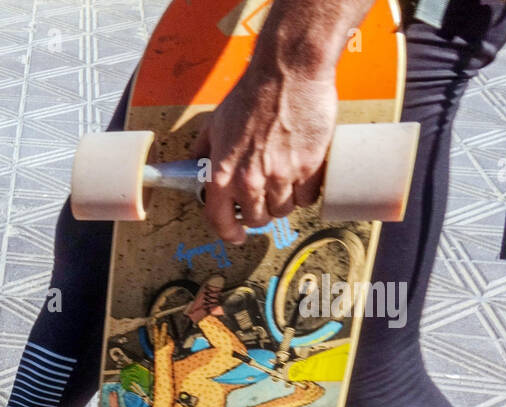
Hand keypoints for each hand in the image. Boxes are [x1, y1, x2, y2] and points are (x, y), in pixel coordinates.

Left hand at [192, 66, 336, 242]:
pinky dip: (305, 192)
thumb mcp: (215, 123)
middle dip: (259, 213)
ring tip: (283, 181)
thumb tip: (196, 164)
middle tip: (264, 197)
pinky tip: (302, 176)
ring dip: (282, 202)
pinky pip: (307, 198)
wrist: (288, 73)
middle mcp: (250, 181)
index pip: (219, 220)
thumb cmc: (251, 94)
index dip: (228, 232)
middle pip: (257, 219)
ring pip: (283, 210)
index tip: (235, 235)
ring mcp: (281, 176)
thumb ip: (204, 149)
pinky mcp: (309, 169)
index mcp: (223, 173)